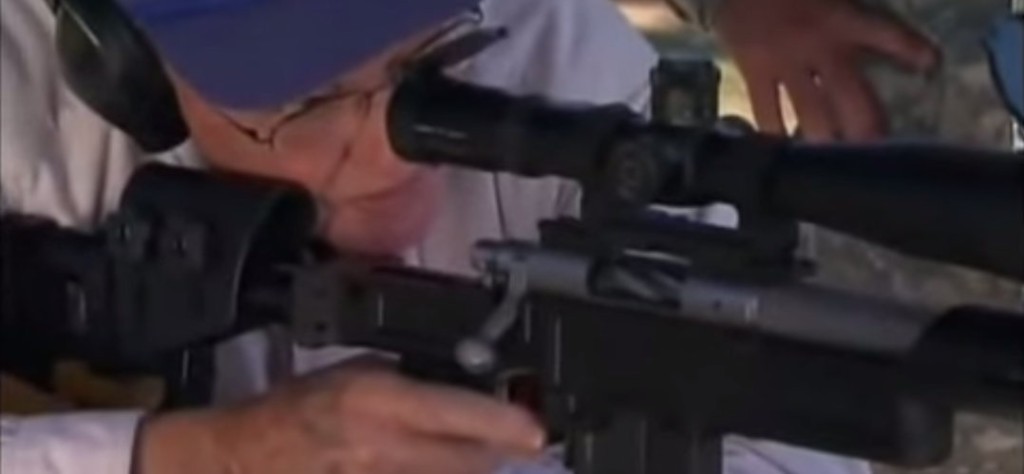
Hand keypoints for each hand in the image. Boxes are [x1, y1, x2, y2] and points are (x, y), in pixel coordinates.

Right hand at [137, 358, 544, 473]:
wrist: (247, 461)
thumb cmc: (298, 412)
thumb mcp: (356, 372)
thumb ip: (412, 379)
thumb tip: (465, 380)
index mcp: (378, 402)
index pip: (456, 413)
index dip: (502, 424)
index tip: (535, 431)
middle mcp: (385, 449)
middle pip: (471, 461)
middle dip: (496, 449)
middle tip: (512, 436)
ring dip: (470, 468)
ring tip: (467, 452)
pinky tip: (431, 466)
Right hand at [713, 0, 939, 142]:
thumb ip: (847, 9)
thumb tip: (886, 36)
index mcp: (839, 18)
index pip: (883, 34)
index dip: (908, 49)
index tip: (930, 65)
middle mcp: (817, 46)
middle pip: (849, 96)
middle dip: (865, 128)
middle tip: (877, 154)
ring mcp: (784, 63)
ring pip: (810, 112)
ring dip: (825, 141)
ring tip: (836, 166)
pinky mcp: (754, 72)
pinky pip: (766, 110)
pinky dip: (774, 132)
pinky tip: (783, 150)